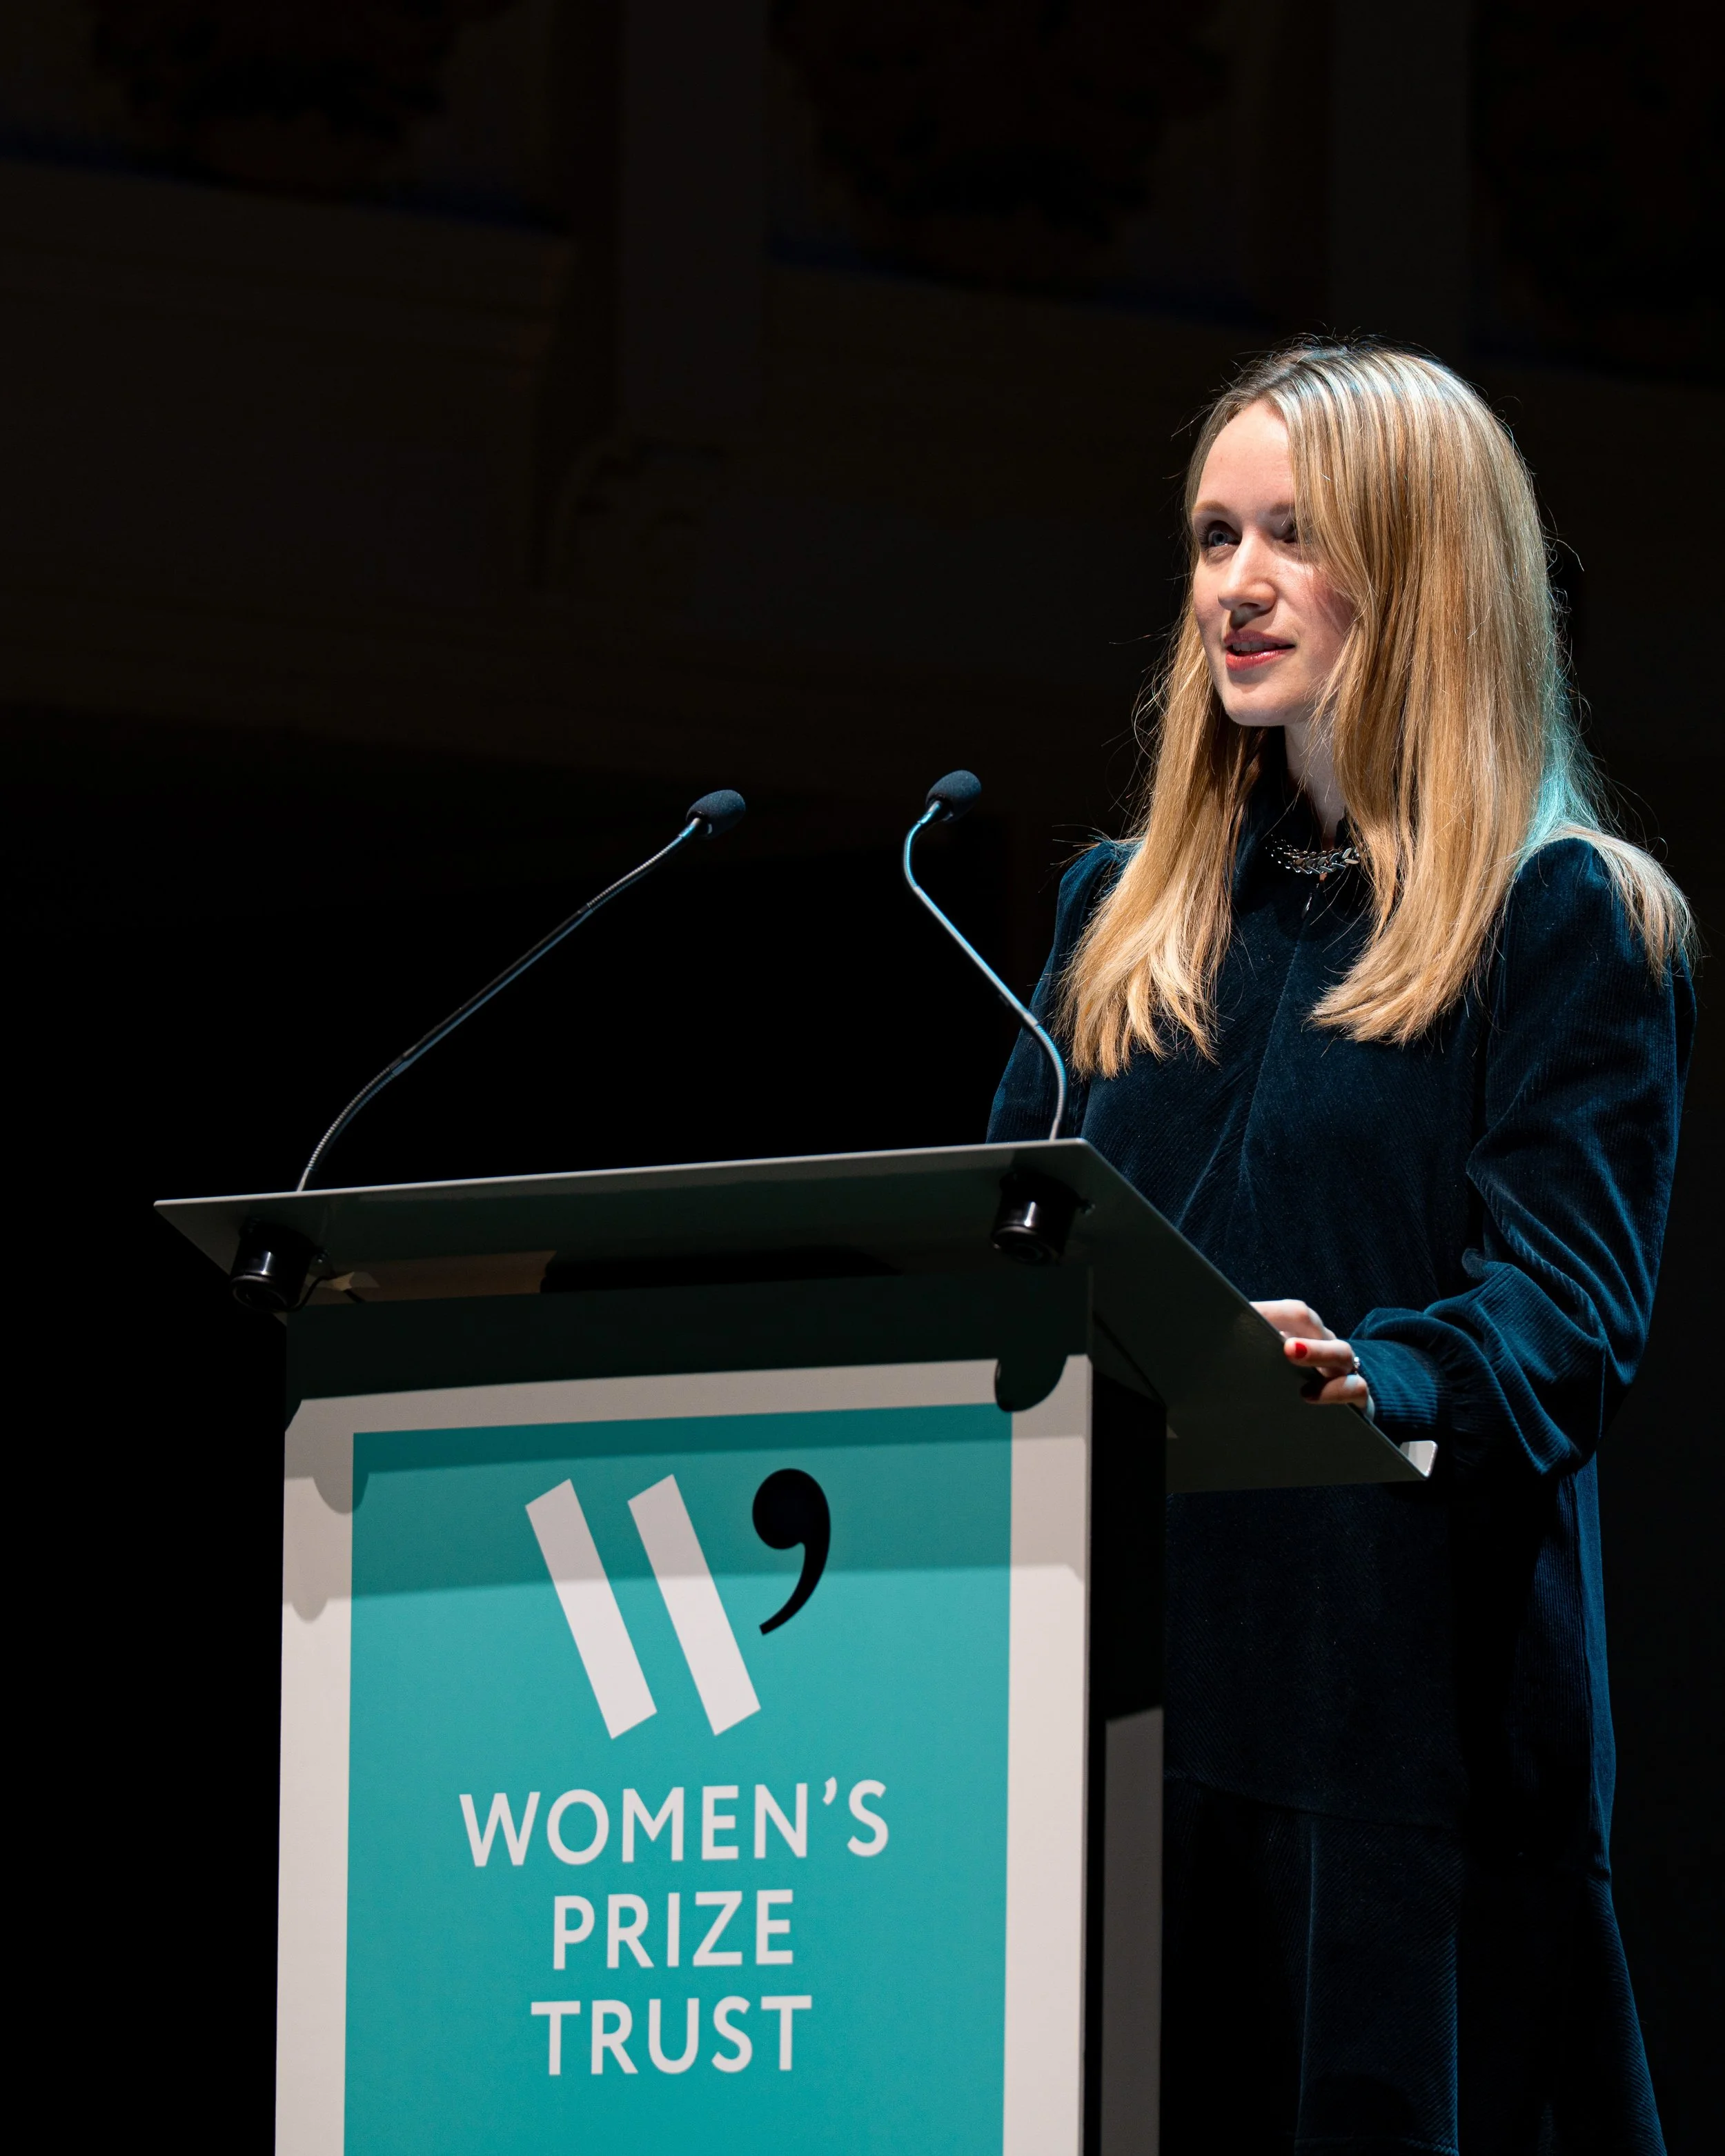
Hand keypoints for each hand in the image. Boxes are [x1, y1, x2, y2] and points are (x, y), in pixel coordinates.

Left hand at [1253, 1299, 1374, 1413]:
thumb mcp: (1270, 1360)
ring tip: (1296, 1369)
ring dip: (1319, 1355)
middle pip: (1312, 1323)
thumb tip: (1206, 1340)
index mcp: (1301, 1329)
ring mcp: (1343, 1367)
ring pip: (1341, 1352)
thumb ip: (1249, 1347)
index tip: (1242, 1319)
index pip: (1291, 1311)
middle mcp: (1323, 1342)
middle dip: (1290, 1328)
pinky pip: (1355, 1387)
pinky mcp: (1355, 1395)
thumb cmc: (1290, 1377)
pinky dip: (1336, 1392)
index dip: (1268, 1313)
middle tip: (1284, 1347)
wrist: (1340, 1396)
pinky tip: (1310, 1398)